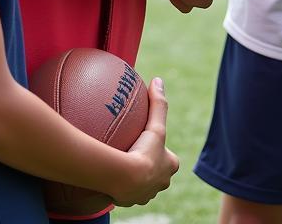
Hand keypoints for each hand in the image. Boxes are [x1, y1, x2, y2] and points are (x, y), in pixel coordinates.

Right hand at [110, 77, 178, 205]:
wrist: (127, 180)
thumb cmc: (145, 152)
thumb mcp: (156, 125)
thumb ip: (158, 104)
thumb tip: (158, 80)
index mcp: (170, 167)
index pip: (169, 158)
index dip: (161, 150)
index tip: (150, 142)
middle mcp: (160, 183)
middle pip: (157, 173)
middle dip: (149, 166)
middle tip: (135, 154)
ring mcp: (145, 194)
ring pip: (142, 184)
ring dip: (135, 176)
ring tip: (123, 165)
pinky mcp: (129, 201)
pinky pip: (126, 192)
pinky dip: (121, 185)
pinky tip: (112, 177)